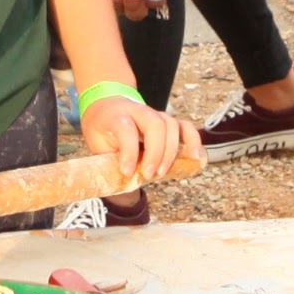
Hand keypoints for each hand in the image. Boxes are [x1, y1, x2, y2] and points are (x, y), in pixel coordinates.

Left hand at [80, 91, 197, 187]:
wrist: (107, 105)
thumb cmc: (102, 129)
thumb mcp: (96, 143)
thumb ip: (109, 161)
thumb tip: (121, 188)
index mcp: (116, 115)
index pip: (126, 129)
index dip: (129, 151)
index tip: (127, 172)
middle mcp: (138, 110)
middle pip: (154, 124)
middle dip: (155, 152)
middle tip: (148, 175)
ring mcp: (155, 114)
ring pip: (171, 125)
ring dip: (170, 151)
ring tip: (162, 173)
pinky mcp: (168, 121)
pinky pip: (185, 127)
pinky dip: (194, 141)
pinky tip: (196, 158)